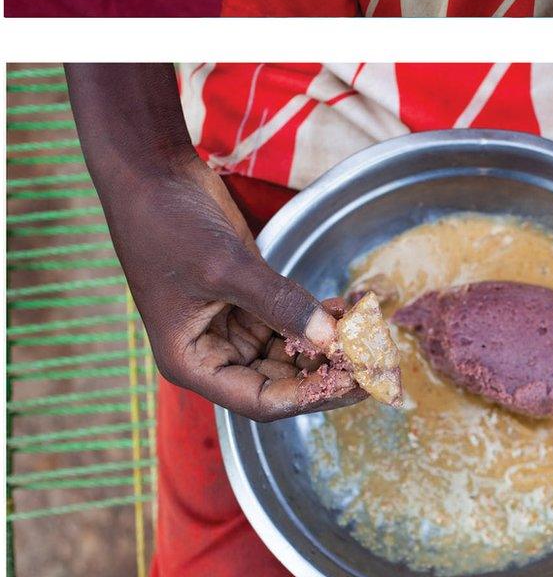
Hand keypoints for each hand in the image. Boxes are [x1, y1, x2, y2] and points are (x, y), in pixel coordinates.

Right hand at [105, 157, 366, 421]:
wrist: (153, 176)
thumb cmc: (169, 226)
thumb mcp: (225, 267)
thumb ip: (279, 303)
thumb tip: (331, 338)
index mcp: (193, 362)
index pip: (261, 400)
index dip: (308, 396)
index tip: (353, 384)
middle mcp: (214, 350)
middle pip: (281, 379)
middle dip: (326, 372)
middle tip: (374, 363)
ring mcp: (233, 322)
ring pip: (291, 349)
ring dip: (329, 343)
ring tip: (368, 333)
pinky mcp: (249, 293)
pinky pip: (291, 317)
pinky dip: (320, 315)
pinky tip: (348, 308)